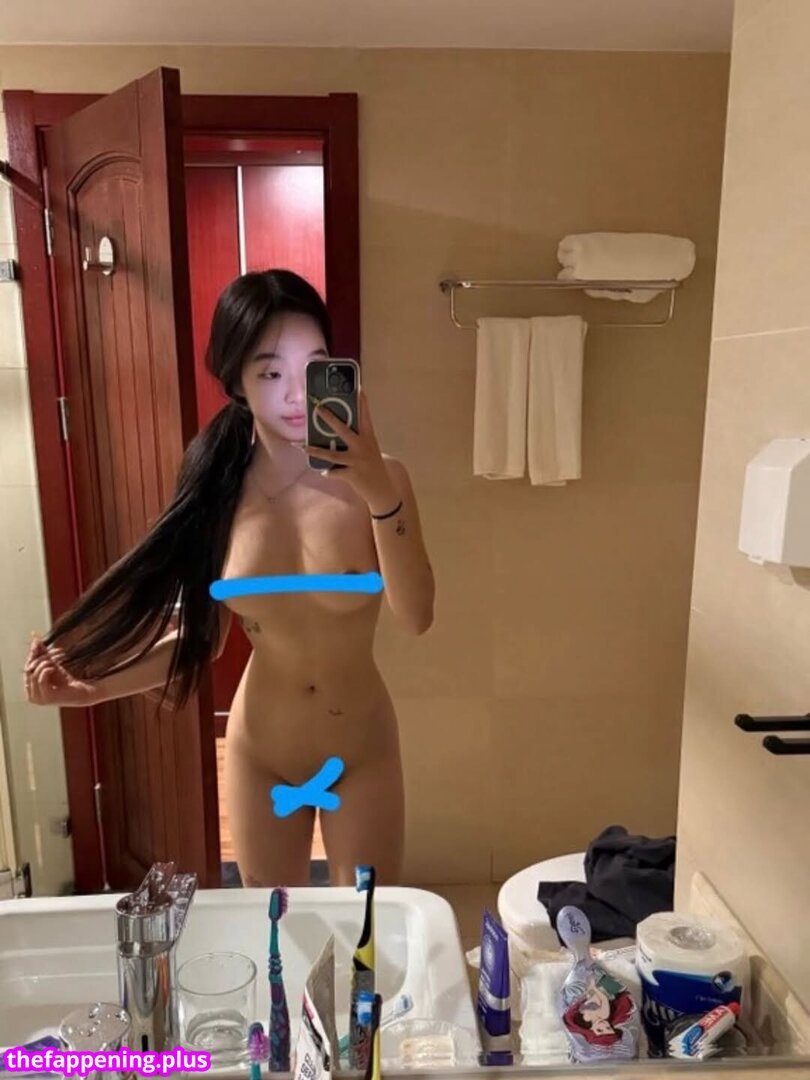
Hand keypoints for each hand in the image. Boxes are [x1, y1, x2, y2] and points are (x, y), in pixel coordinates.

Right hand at [24, 635, 98, 707]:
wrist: (81, 692)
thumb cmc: (66, 680)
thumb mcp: (51, 665)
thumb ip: (42, 654)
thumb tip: (34, 638)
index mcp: (30, 689)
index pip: (27, 667)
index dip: (33, 655)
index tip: (39, 642)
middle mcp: (31, 696)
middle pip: (30, 669)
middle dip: (42, 657)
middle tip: (57, 651)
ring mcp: (38, 698)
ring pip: (34, 673)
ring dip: (47, 662)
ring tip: (60, 658)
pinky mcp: (46, 697)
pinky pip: (40, 679)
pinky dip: (46, 670)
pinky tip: (54, 667)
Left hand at [304, 388, 397, 511]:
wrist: (382, 489)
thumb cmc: (371, 464)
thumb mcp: (369, 448)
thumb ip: (357, 438)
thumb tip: (334, 429)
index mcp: (369, 437)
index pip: (365, 416)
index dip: (362, 402)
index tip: (358, 388)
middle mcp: (363, 446)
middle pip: (344, 430)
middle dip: (329, 419)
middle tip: (318, 408)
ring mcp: (357, 461)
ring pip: (333, 455)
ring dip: (316, 451)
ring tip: (303, 447)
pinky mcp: (352, 475)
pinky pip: (334, 472)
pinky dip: (328, 472)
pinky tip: (324, 472)